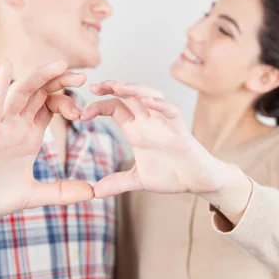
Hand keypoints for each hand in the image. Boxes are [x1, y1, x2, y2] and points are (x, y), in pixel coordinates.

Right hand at [0, 59, 93, 220]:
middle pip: (39, 93)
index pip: (50, 106)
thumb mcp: (33, 195)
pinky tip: (7, 66)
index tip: (83, 113)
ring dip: (40, 77)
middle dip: (60, 81)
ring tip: (60, 64)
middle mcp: (15, 125)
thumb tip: (92, 193)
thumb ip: (61, 192)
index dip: (67, 102)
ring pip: (21, 93)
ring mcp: (0, 127)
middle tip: (83, 76)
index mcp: (28, 135)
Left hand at [82, 81, 242, 198]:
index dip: (97, 107)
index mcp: (136, 129)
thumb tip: (95, 193)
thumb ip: (118, 183)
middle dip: (112, 87)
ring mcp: (165, 123)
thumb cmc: (172, 174)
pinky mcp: (181, 130)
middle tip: (93, 85)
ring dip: (135, 89)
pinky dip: (161, 105)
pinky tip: (149, 102)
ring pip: (150, 95)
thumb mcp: (138, 180)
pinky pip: (172, 112)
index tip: (80, 115)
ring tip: (118, 86)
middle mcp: (149, 121)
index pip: (114, 107)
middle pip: (130, 94)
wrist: (198, 182)